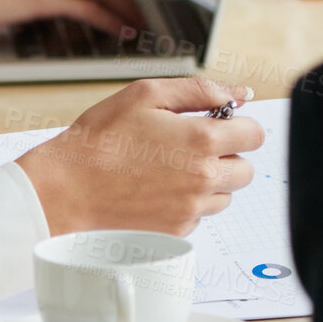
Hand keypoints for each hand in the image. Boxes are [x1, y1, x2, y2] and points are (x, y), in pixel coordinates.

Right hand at [15, 78, 263, 235]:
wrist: (68, 188)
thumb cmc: (100, 139)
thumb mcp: (145, 95)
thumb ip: (199, 90)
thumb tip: (238, 94)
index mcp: (201, 140)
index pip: (254, 135)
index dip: (238, 125)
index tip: (219, 124)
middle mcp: (203, 177)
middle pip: (246, 170)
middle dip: (226, 155)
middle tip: (189, 147)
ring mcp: (192, 208)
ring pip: (224, 195)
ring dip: (208, 181)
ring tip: (168, 168)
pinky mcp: (178, 230)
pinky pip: (199, 215)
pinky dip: (186, 202)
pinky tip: (155, 188)